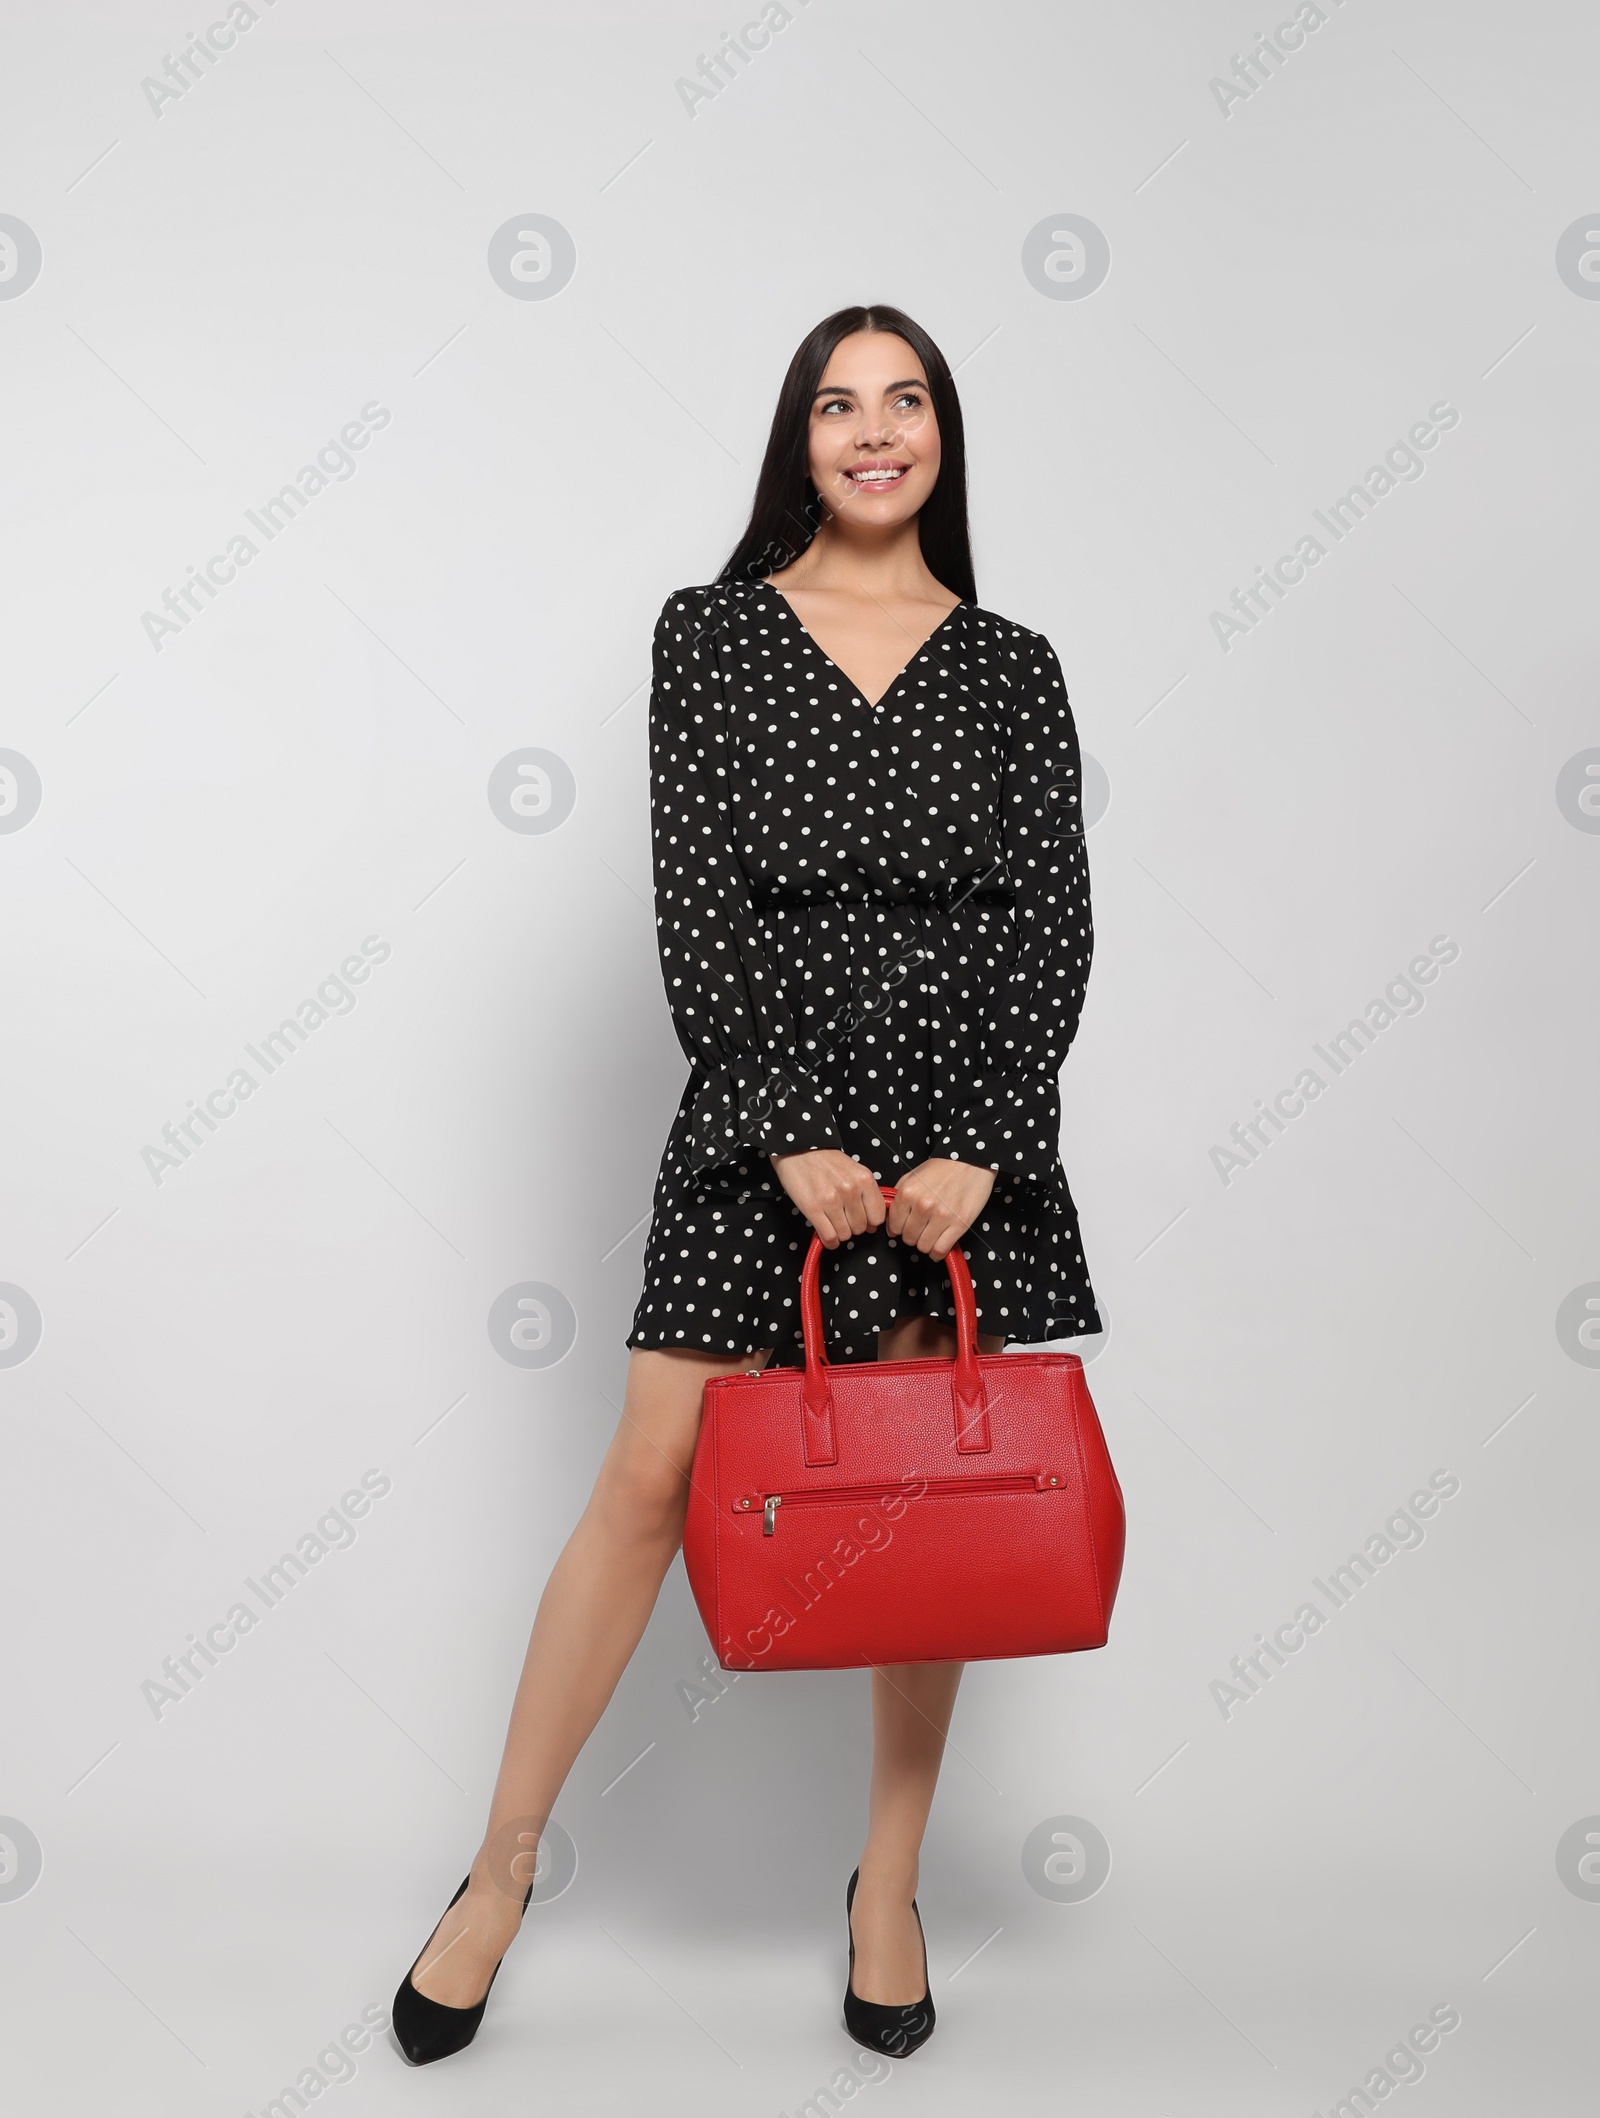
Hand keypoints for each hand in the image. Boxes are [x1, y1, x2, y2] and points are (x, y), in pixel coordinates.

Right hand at [769, 1149, 886, 1248]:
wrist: (798, 1150)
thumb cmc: (827, 1162)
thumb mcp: (854, 1171)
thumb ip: (866, 1195)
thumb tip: (872, 1225)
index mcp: (864, 1180)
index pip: (877, 1217)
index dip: (870, 1222)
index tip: (862, 1220)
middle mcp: (850, 1190)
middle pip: (860, 1228)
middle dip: (852, 1227)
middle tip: (843, 1218)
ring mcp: (831, 1200)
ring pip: (845, 1235)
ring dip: (839, 1233)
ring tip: (832, 1222)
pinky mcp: (813, 1208)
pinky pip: (829, 1236)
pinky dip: (829, 1241)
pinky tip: (826, 1234)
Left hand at [885, 1158, 996, 1262]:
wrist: (970, 1160)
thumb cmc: (941, 1168)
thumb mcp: (912, 1176)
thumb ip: (899, 1198)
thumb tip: (891, 1223)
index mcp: (908, 1193)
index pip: (894, 1226)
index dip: (899, 1228)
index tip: (906, 1226)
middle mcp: (923, 1205)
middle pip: (908, 1238)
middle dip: (913, 1235)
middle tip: (922, 1228)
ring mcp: (941, 1216)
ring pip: (923, 1247)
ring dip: (926, 1243)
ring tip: (932, 1233)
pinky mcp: (959, 1224)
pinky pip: (940, 1250)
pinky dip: (938, 1252)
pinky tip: (939, 1244)